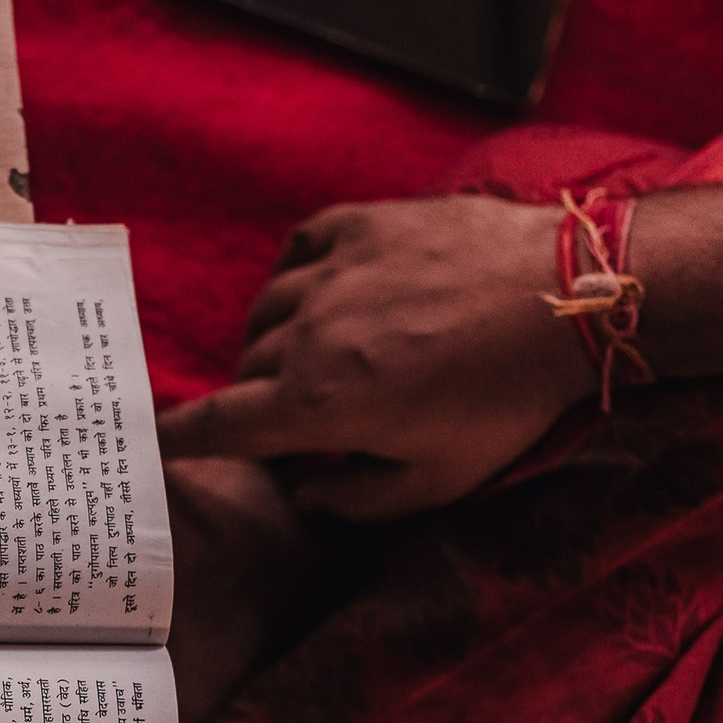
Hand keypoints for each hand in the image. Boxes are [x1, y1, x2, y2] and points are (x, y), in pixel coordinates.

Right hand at [157, 195, 596, 520]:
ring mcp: (333, 271)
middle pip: (247, 370)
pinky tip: (319, 292)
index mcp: (318, 404)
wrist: (571, 295)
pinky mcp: (363, 223)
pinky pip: (299, 250)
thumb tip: (307, 488)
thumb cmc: (508, 398)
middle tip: (300, 416)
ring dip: (276, 340)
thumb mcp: (440, 481)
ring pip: (267, 311)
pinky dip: (296, 276)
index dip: (177, 440)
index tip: (151, 445)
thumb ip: (359, 499)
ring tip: (313, 356)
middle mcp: (309, 333)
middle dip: (259, 397)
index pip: (218, 425)